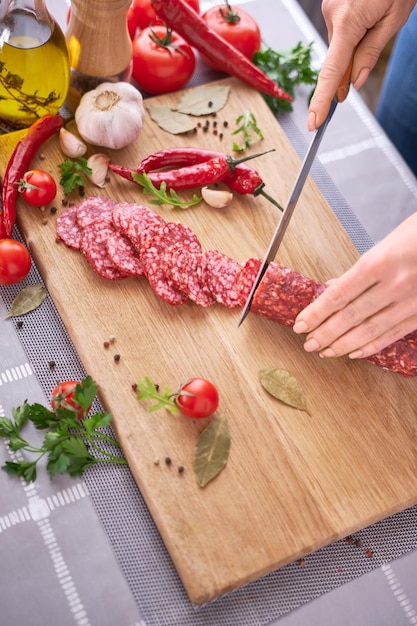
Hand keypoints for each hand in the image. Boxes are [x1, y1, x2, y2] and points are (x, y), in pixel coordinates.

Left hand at [293, 212, 416, 358]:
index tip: (300, 324)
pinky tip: (355, 352)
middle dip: (325, 333)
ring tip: (325, 351)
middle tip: (308, 344)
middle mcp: (393, 285)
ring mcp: (410, 301)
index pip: (338, 295)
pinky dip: (371, 345)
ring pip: (370, 329)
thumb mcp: (385, 244)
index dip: (317, 313)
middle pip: (350, 316)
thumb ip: (360, 269)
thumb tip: (334, 287)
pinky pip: (392, 334)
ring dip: (343, 344)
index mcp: (378, 263)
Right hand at [308, 0, 416, 129]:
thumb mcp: (394, 19)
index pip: (332, 72)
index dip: (322, 100)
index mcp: (347, 22)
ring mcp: (329, 7)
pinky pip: (339, 30)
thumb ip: (370, 53)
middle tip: (350, 90)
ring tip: (376, 22)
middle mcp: (332, 14)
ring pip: (339, 45)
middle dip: (348, 73)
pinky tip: (366, 20)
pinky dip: (350, 36)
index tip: (314, 122)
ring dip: (352, 49)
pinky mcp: (332, 3)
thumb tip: (356, 81)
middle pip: (337, 59)